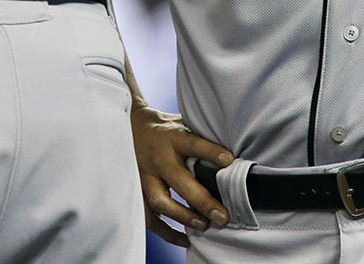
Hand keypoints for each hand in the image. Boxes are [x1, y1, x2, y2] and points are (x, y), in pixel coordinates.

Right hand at [131, 103, 233, 247]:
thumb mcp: (182, 124)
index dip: (211, 152)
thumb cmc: (166, 129)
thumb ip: (201, 138)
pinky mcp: (138, 190)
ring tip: (203, 225)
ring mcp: (145, 176)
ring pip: (160, 201)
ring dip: (183, 216)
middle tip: (221, 215)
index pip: (194, 144)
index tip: (229, 161)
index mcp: (173, 137)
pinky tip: (184, 239)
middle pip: (179, 180)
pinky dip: (166, 231)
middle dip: (202, 200)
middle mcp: (158, 158)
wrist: (130, 128)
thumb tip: (232, 155)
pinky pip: (149, 216)